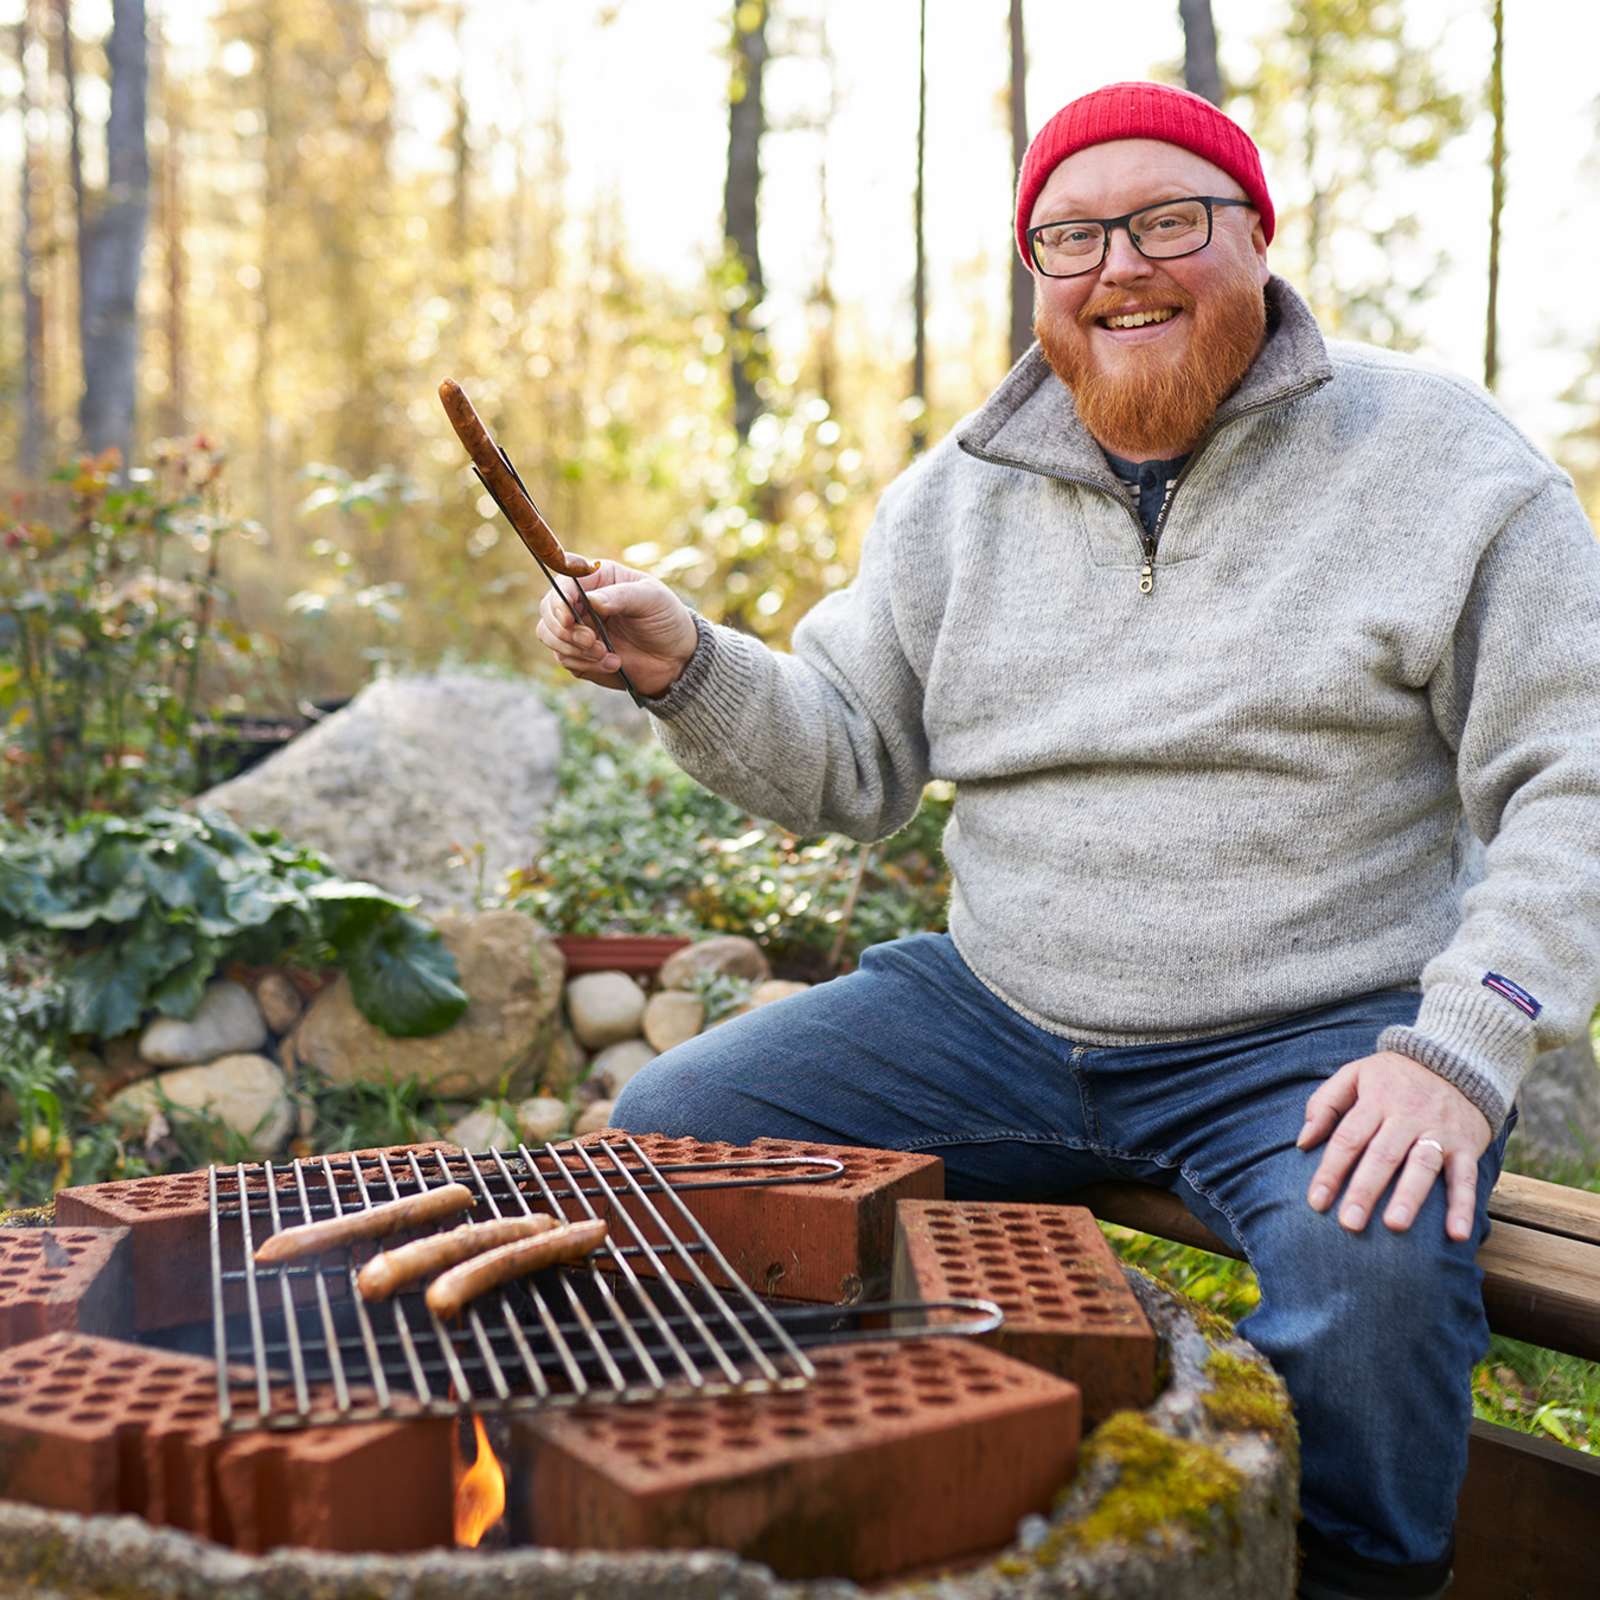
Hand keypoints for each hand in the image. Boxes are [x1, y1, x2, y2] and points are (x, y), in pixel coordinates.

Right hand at [534, 560, 698, 697]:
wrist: (676, 658)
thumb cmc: (666, 618)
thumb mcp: (651, 599)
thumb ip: (620, 596)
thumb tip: (591, 599)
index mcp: (597, 578)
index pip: (563, 581)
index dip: (560, 600)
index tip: (569, 619)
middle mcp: (581, 601)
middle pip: (549, 610)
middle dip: (566, 630)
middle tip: (592, 642)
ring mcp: (578, 628)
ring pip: (550, 636)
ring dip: (574, 649)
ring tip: (606, 654)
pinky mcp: (579, 654)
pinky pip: (564, 658)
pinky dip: (585, 664)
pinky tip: (613, 663)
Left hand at [1297, 1049, 1491, 1240]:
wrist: (1455, 1060)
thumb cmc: (1393, 1077)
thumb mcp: (1354, 1074)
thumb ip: (1325, 1105)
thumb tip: (1303, 1142)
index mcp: (1376, 1100)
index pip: (1348, 1138)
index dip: (1330, 1171)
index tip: (1316, 1202)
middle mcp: (1407, 1116)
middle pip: (1382, 1155)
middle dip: (1365, 1190)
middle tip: (1349, 1224)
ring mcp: (1439, 1130)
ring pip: (1422, 1165)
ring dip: (1410, 1196)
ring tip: (1395, 1226)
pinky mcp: (1467, 1144)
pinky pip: (1467, 1177)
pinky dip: (1463, 1206)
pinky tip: (1456, 1234)